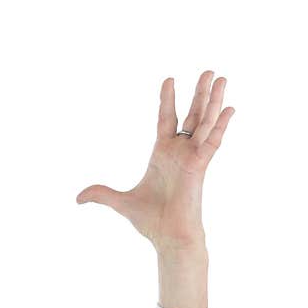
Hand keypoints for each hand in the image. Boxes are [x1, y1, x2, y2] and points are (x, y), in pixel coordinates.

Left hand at [76, 71, 234, 252]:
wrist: (166, 236)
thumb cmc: (150, 220)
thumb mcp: (119, 201)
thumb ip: (100, 194)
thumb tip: (78, 198)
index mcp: (162, 154)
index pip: (166, 119)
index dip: (168, 100)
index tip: (169, 79)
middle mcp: (180, 151)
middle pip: (192, 115)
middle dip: (200, 93)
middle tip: (209, 71)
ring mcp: (192, 157)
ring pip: (204, 122)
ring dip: (213, 100)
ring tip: (221, 77)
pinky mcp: (200, 167)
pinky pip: (212, 142)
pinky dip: (220, 125)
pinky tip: (229, 108)